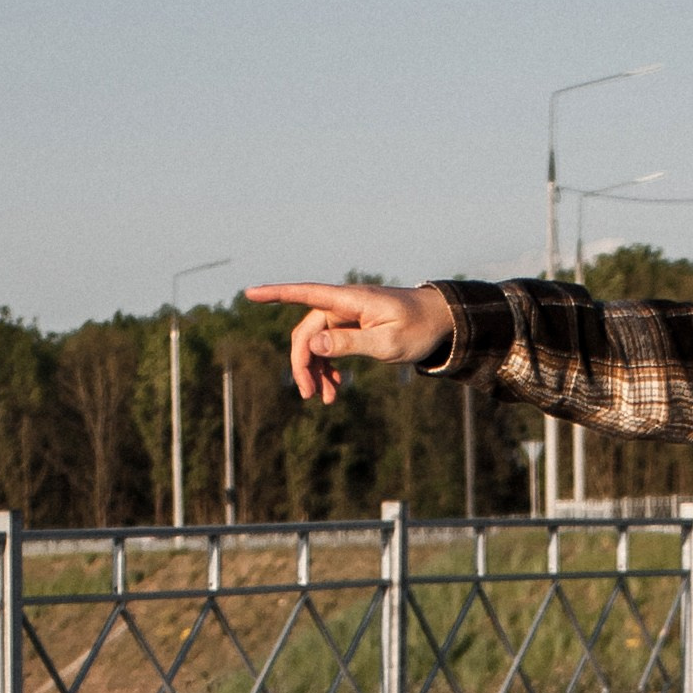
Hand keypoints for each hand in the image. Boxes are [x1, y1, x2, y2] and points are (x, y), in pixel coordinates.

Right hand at [244, 280, 455, 403]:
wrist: (443, 322)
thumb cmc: (420, 328)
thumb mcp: (388, 342)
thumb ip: (350, 342)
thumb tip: (314, 343)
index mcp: (350, 301)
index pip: (305, 294)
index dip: (276, 294)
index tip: (248, 293)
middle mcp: (344, 304)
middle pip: (307, 330)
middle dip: (304, 363)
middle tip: (309, 396)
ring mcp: (348, 315)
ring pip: (318, 341)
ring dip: (317, 369)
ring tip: (325, 399)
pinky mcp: (355, 326)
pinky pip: (332, 344)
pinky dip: (329, 365)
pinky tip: (334, 386)